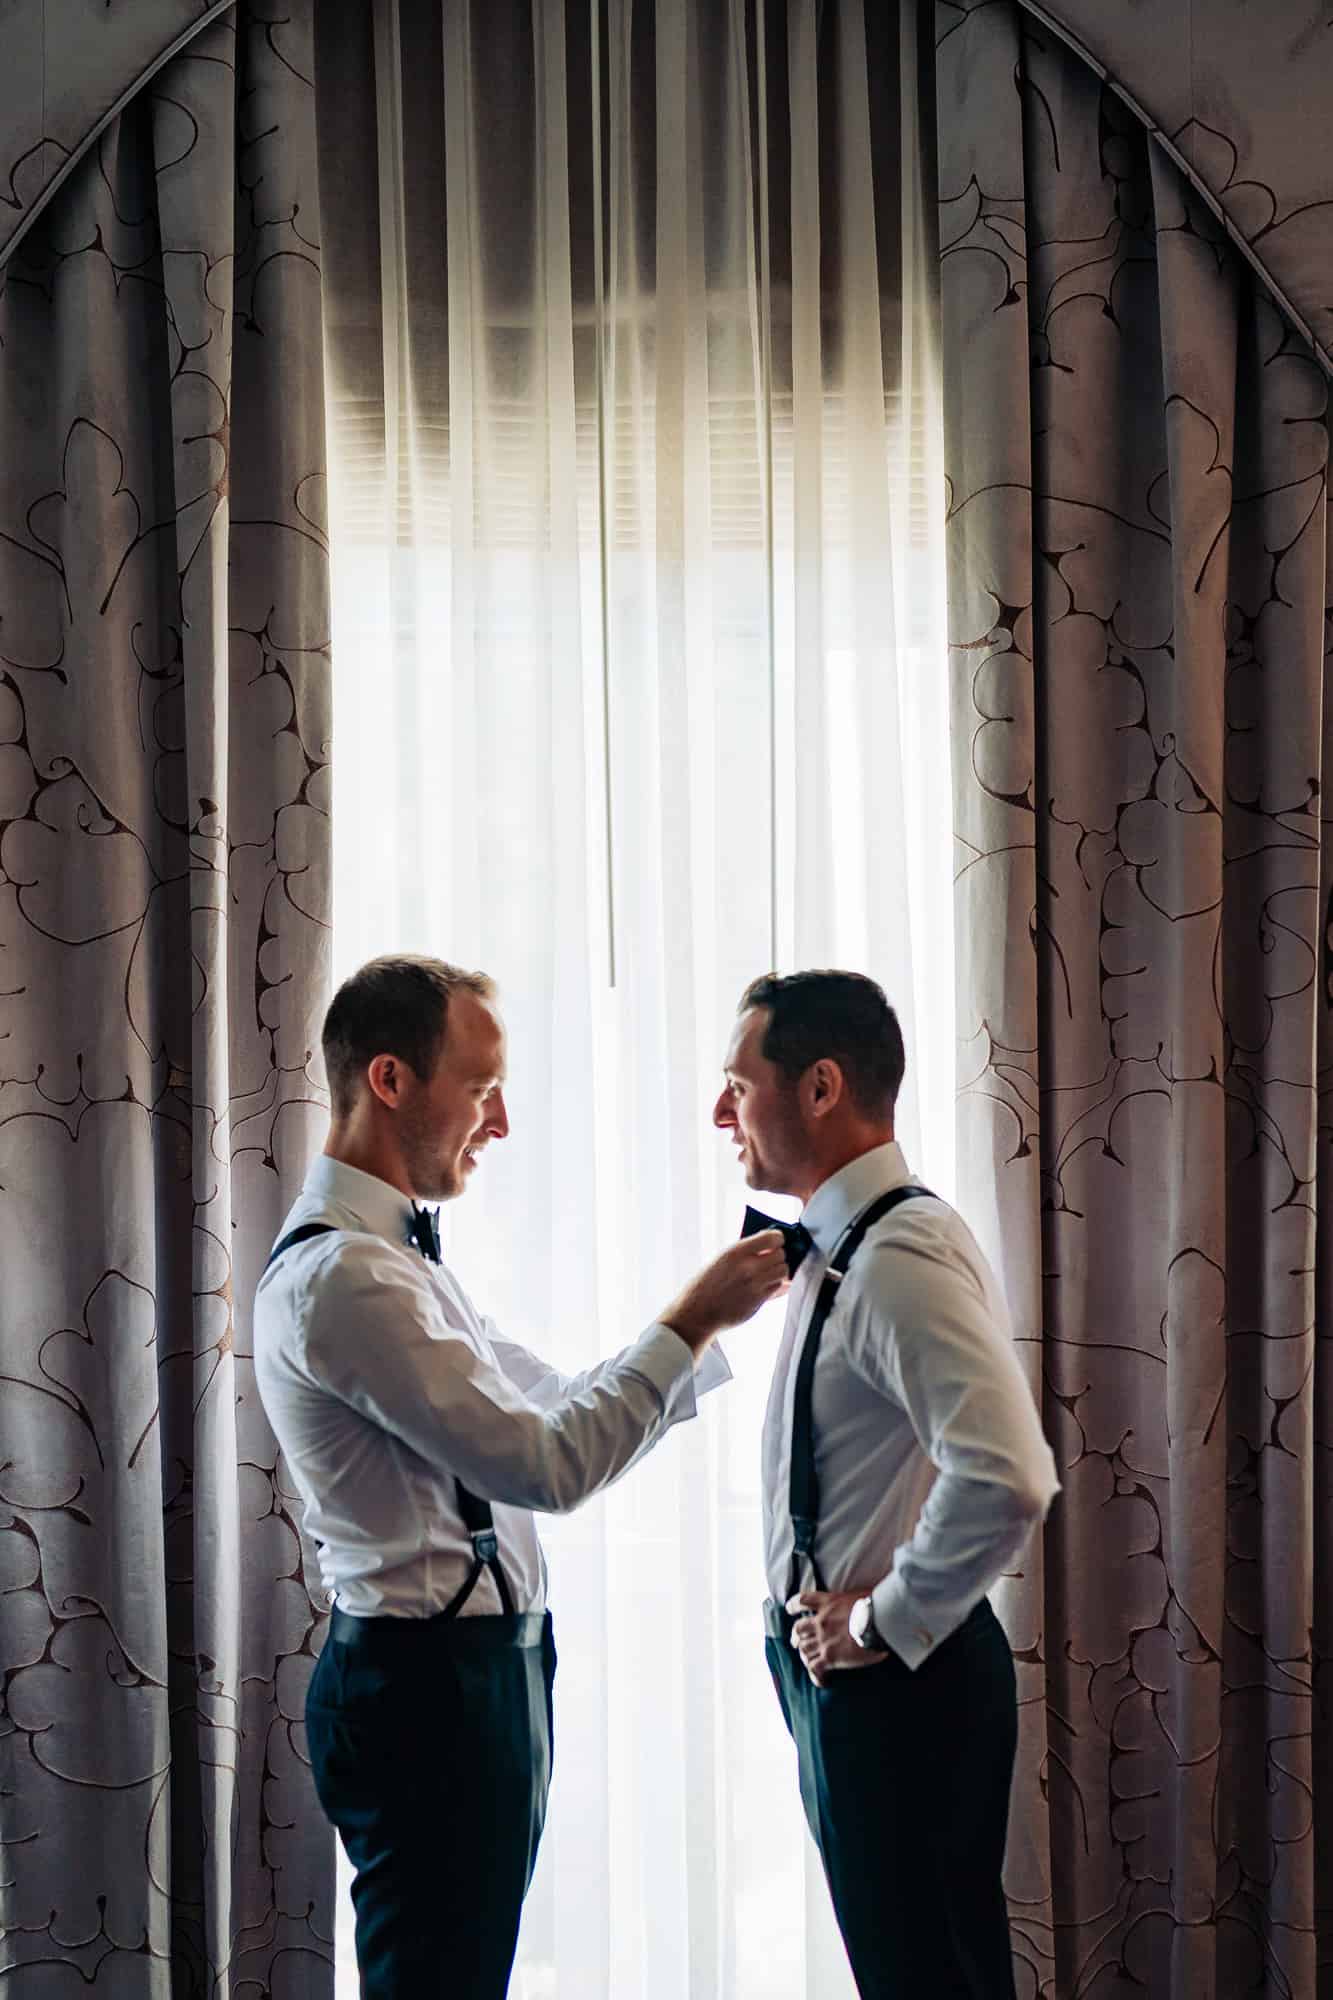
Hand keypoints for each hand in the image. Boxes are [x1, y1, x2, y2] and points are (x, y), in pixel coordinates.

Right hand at [662, 1232, 788, 1353]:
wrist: (698, 1311)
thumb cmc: (708, 1283)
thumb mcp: (722, 1259)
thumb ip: (746, 1251)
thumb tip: (770, 1245)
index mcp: (736, 1252)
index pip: (772, 1238)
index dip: (778, 1238)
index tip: (776, 1240)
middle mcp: (748, 1267)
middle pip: (781, 1255)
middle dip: (778, 1256)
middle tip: (771, 1259)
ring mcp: (755, 1285)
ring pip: (783, 1271)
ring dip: (779, 1271)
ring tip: (769, 1272)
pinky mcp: (758, 1301)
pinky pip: (778, 1287)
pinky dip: (776, 1284)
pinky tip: (766, 1284)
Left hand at [786, 1590, 888, 1685]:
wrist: (880, 1621)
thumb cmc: (876, 1605)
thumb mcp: (861, 1593)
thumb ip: (853, 1598)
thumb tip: (863, 1600)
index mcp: (828, 1602)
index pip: (803, 1601)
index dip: (793, 1606)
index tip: (789, 1610)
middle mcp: (822, 1621)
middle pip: (798, 1629)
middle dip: (796, 1637)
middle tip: (797, 1642)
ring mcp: (824, 1639)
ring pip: (804, 1650)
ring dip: (804, 1656)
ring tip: (808, 1662)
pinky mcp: (830, 1657)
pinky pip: (814, 1668)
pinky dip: (815, 1675)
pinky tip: (821, 1680)